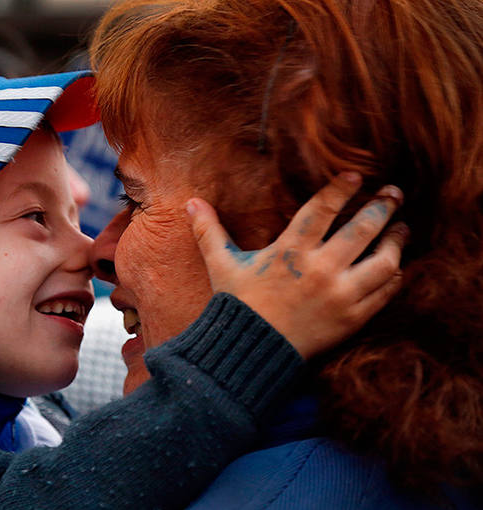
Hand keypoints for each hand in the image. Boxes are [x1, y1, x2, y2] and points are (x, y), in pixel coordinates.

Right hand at [186, 172, 407, 358]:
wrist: (249, 352)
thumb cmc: (237, 305)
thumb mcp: (221, 265)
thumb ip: (209, 231)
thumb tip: (190, 201)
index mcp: (290, 252)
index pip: (323, 208)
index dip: (342, 188)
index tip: (356, 176)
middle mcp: (320, 270)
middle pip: (363, 228)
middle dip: (383, 206)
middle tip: (394, 193)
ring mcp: (339, 296)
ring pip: (384, 261)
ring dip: (396, 240)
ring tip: (400, 227)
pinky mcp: (352, 319)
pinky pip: (384, 292)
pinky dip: (394, 276)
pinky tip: (395, 265)